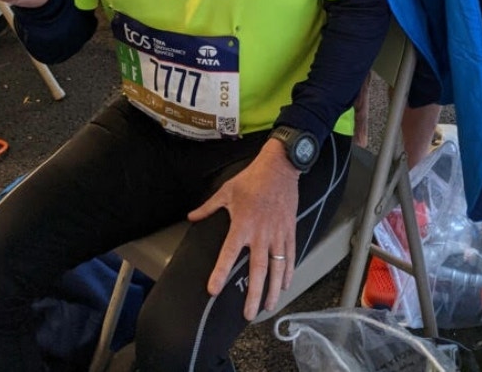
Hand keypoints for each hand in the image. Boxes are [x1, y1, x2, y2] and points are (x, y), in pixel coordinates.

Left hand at [188, 137, 299, 319]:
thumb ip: (208, 207)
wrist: (280, 166)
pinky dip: (288, 272)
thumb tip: (191, 216)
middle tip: (248, 313)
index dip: (220, 272)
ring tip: (269, 307)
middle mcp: (261, 233)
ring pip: (277, 268)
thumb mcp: (226, 191)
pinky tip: (285, 285)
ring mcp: (277, 233)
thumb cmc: (252, 179)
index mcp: (242, 224)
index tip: (213, 290)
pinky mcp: (290, 230)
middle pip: (257, 270)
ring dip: (273, 289)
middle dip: (253, 294)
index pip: (228, 254)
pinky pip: (290, 256)